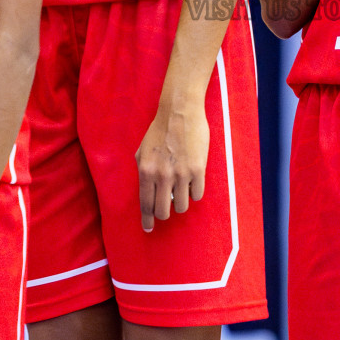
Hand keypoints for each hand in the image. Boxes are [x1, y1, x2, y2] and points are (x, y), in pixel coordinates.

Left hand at [136, 101, 209, 231]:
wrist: (180, 112)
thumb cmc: (160, 130)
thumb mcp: (142, 150)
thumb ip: (143, 171)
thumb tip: (147, 190)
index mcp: (146, 171)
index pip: (145, 204)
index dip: (147, 220)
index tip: (148, 228)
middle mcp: (162, 176)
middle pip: (163, 211)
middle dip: (164, 213)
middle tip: (168, 207)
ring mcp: (181, 174)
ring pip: (182, 206)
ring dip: (181, 202)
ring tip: (182, 190)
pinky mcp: (198, 170)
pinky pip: (197, 195)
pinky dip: (194, 192)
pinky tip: (193, 182)